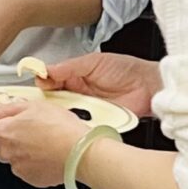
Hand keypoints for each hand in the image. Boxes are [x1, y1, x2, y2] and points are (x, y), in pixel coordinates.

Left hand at [0, 95, 98, 188]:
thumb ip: (10, 108)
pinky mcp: (32, 179)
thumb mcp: (35, 105)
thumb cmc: (61, 127)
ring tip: (40, 144)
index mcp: (5, 132)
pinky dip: (33, 165)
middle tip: (25, 132)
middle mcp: (8, 152)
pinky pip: (27, 171)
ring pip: (13, 160)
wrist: (79, 152)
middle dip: (7, 141)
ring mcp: (20, 168)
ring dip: (21, 153)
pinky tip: (47, 155)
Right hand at [39, 51, 162, 120]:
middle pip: (53, 101)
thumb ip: (69, 66)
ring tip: (61, 109)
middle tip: (44, 100)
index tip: (39, 83)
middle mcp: (76, 95)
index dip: (43, 83)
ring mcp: (85, 111)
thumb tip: (46, 69)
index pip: (50, 81)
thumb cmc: (125, 70)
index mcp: (74, 77)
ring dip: (61, 114)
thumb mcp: (94, 62)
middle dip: (47, 101)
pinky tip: (73, 122)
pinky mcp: (94, 123)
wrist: (148, 86)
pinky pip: (79, 126)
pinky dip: (75, 125)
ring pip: (64, 115)